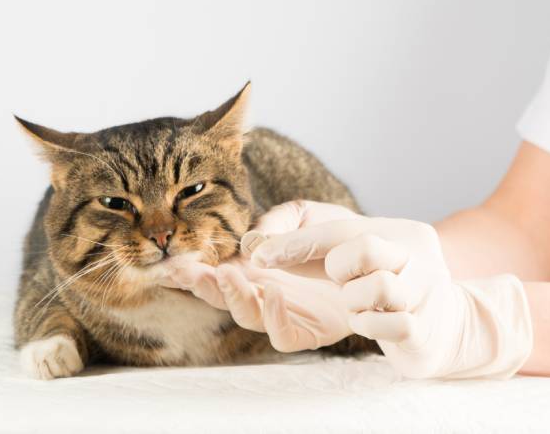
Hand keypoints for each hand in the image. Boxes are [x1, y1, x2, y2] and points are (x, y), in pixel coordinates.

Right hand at [166, 201, 358, 351]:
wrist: (385, 255)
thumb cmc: (339, 234)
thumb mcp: (305, 214)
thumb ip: (278, 221)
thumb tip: (252, 243)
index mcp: (254, 265)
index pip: (212, 269)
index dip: (187, 269)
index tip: (164, 263)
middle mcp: (262, 291)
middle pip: (220, 296)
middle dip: (200, 284)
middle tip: (187, 270)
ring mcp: (283, 313)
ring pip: (247, 316)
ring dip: (232, 298)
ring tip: (228, 276)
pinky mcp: (309, 331)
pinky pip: (283, 335)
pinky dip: (274, 318)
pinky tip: (273, 293)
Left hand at [251, 200, 532, 379]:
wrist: (440, 325)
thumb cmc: (378, 281)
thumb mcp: (344, 244)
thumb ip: (297, 231)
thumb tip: (253, 243)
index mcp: (394, 231)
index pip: (339, 229)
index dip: (296, 243)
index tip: (257, 256)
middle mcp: (414, 256)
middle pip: (367, 247)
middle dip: (339, 265)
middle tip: (337, 277)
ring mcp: (423, 293)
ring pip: (380, 288)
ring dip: (355, 299)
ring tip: (357, 301)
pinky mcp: (422, 332)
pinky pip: (390, 327)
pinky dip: (370, 325)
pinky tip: (367, 320)